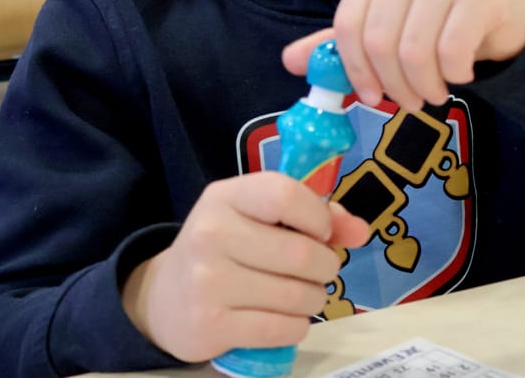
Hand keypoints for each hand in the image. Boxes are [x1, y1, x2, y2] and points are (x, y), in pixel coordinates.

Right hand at [121, 172, 367, 361]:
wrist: (164, 300)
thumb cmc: (226, 249)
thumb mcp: (260, 218)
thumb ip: (315, 216)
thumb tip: (361, 231)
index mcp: (225, 197)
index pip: (285, 195)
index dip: (318, 216)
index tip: (321, 232)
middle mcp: (210, 235)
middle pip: (301, 253)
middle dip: (325, 266)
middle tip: (317, 271)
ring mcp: (207, 282)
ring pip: (297, 295)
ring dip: (314, 298)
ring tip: (301, 295)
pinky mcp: (210, 325)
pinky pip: (282, 328)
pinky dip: (297, 326)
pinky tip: (286, 319)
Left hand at [283, 0, 524, 110]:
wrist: (514, 10)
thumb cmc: (447, 20)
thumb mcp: (392, 28)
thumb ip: (344, 44)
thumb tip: (289, 61)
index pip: (348, 26)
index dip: (354, 71)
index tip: (371, 98)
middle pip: (378, 42)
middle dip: (393, 86)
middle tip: (411, 102)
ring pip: (414, 51)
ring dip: (424, 87)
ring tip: (436, 92)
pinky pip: (451, 52)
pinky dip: (454, 75)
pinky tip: (463, 73)